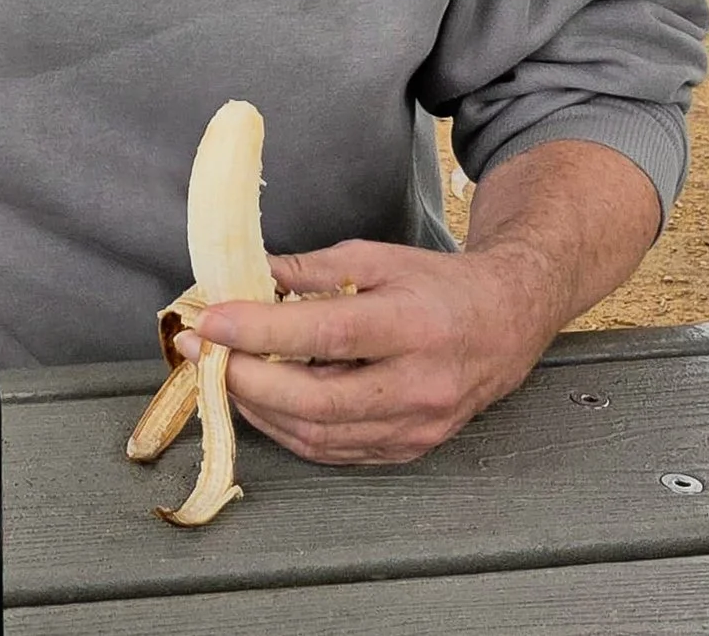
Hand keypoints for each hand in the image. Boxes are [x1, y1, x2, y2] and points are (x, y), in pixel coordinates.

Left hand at [184, 239, 561, 465]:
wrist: (506, 323)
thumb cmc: (437, 285)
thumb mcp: (375, 257)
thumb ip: (310, 270)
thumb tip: (244, 275)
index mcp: (414, 325)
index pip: (326, 335)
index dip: (260, 331)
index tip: (211, 320)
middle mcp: (419, 385)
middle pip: (316, 401)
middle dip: (246, 379)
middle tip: (202, 352)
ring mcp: (417, 426)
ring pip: (318, 434)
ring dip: (258, 408)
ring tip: (222, 372)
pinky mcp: (409, 449)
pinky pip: (333, 450)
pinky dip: (287, 428)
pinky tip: (261, 400)